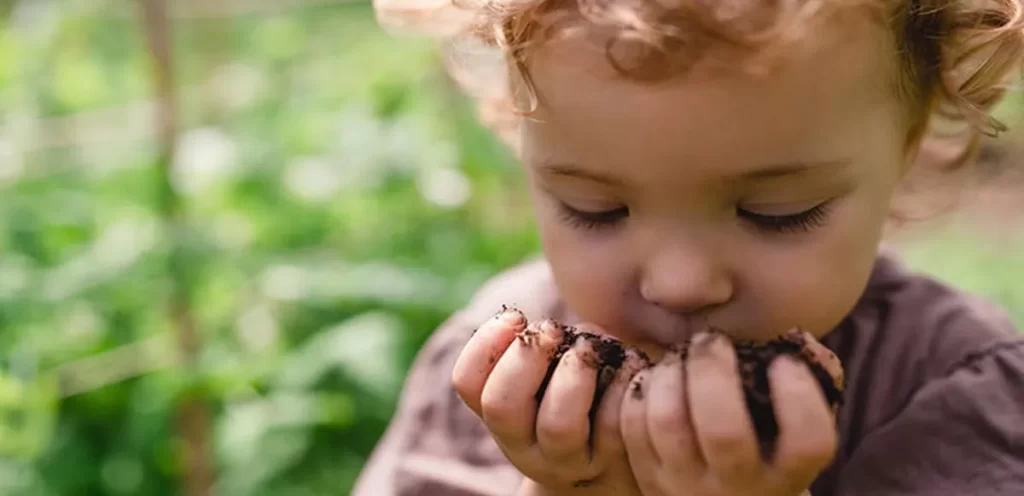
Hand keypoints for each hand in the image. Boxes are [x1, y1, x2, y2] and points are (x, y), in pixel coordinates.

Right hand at [451, 307, 647, 493]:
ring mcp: (568, 461)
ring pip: (557, 423)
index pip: (467, 383)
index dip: (484, 343)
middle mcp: (525, 447)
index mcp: (501, 417)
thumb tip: (548, 329)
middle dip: (526, 356)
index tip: (516, 316)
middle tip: (552, 330)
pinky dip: (621, 381)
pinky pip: (613, 422)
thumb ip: (538, 349)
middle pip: (502, 406)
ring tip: (590, 348)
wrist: (618, 460)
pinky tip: (629, 362)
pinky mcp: (613, 461)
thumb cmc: (579, 398)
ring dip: (574, 372)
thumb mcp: (548, 375)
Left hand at [620, 331, 837, 495]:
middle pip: (722, 428)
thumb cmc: (764, 450)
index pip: (807, 441)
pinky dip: (638, 388)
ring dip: (670, 374)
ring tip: (680, 356)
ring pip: (667, 422)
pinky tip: (655, 374)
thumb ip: (811, 384)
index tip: (783, 362)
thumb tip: (800, 341)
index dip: (798, 395)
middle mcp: (737, 487)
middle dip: (712, 369)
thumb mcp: (794, 430)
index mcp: (787, 474)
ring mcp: (685, 486)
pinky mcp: (645, 478)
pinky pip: (630, 425)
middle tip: (712, 340)